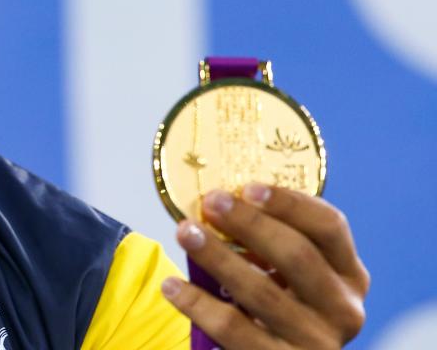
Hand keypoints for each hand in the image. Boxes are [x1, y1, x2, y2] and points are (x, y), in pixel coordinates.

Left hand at [162, 184, 369, 348]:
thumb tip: (221, 200)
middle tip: (210, 203)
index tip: (247, 187)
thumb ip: (273, 242)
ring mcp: (317, 343)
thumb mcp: (295, 277)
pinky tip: (172, 285)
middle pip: (297, 255)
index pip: (330, 227)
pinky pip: (233, 330)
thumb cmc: (283, 307)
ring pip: (261, 292)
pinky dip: (198, 304)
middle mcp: (343, 310)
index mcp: (350, 275)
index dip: (290, 203)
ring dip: (217, 257)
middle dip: (249, 224)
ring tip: (184, 233)